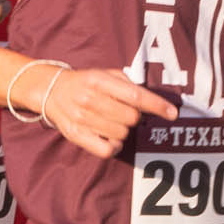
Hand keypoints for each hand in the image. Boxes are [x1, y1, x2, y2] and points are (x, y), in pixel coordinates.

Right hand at [25, 64, 177, 158]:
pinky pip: (107, 150)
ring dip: (123, 130)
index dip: (157, 105)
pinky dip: (114, 146)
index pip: (135, 96)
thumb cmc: (86, 83)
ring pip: (122, 134)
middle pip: (131, 118)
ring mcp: (81, 118)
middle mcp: (89, 99)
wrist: (51, 90)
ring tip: (113, 122)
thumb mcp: (105, 74)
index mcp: (98, 80)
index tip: (173, 113)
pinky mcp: (76, 135)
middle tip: (125, 112)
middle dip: (134, 117)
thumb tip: (152, 103)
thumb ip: (128, 85)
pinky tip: (111, 137)